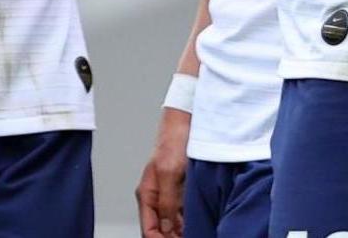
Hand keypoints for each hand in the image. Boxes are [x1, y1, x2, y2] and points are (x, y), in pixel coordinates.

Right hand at [135, 105, 190, 236]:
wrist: (187, 121)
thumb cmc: (174, 141)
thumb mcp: (169, 173)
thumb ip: (166, 202)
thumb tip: (166, 227)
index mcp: (147, 193)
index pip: (149, 230)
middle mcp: (156, 196)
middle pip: (160, 229)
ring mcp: (168, 193)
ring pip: (172, 223)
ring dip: (182, 231)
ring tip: (198, 233)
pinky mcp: (181, 189)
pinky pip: (182, 213)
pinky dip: (189, 222)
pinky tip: (200, 224)